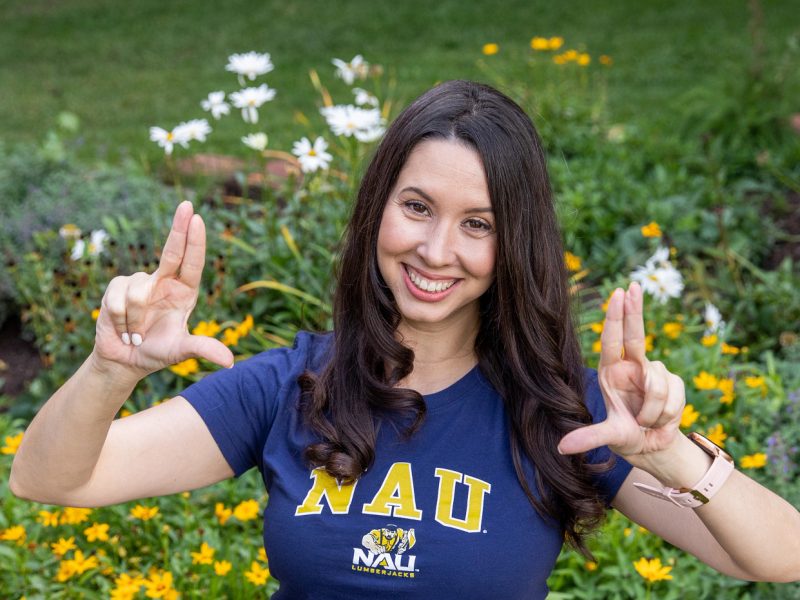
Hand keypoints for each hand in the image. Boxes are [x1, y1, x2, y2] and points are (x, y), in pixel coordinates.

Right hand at [91, 201, 233, 379]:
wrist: (124, 361)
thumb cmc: (157, 352)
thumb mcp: (182, 352)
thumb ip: (203, 350)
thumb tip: (230, 361)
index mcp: (184, 291)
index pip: (192, 262)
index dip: (194, 241)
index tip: (197, 218)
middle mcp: (164, 282)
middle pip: (172, 250)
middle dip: (178, 227)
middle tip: (187, 204)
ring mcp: (140, 283)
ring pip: (139, 292)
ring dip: (137, 321)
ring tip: (137, 334)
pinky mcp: (116, 288)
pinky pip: (119, 299)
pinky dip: (121, 320)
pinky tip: (122, 328)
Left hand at [557, 282, 685, 463]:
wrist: (654, 449)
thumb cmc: (627, 437)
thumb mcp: (608, 437)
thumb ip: (588, 439)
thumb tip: (562, 448)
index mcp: (612, 372)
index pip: (613, 340)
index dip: (615, 317)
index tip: (618, 293)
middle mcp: (632, 367)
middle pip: (636, 335)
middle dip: (635, 310)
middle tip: (633, 284)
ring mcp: (655, 373)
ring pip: (657, 382)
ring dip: (652, 410)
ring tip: (646, 422)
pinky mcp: (674, 383)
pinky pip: (673, 395)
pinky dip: (667, 413)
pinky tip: (661, 420)